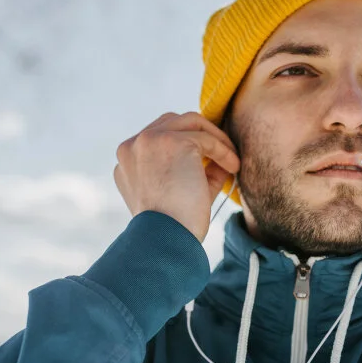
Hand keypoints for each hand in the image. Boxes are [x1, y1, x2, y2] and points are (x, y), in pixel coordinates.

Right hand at [114, 112, 240, 240]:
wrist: (166, 240)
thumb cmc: (174, 226)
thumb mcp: (180, 193)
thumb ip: (196, 170)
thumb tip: (221, 156)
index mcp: (127, 161)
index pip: (158, 138)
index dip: (187, 144)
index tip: (208, 160)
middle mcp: (132, 146)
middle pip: (173, 122)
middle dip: (201, 135)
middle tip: (223, 153)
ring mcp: (149, 140)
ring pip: (190, 122)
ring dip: (215, 139)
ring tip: (231, 161)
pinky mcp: (170, 141)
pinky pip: (206, 138)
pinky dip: (223, 150)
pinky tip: (233, 167)